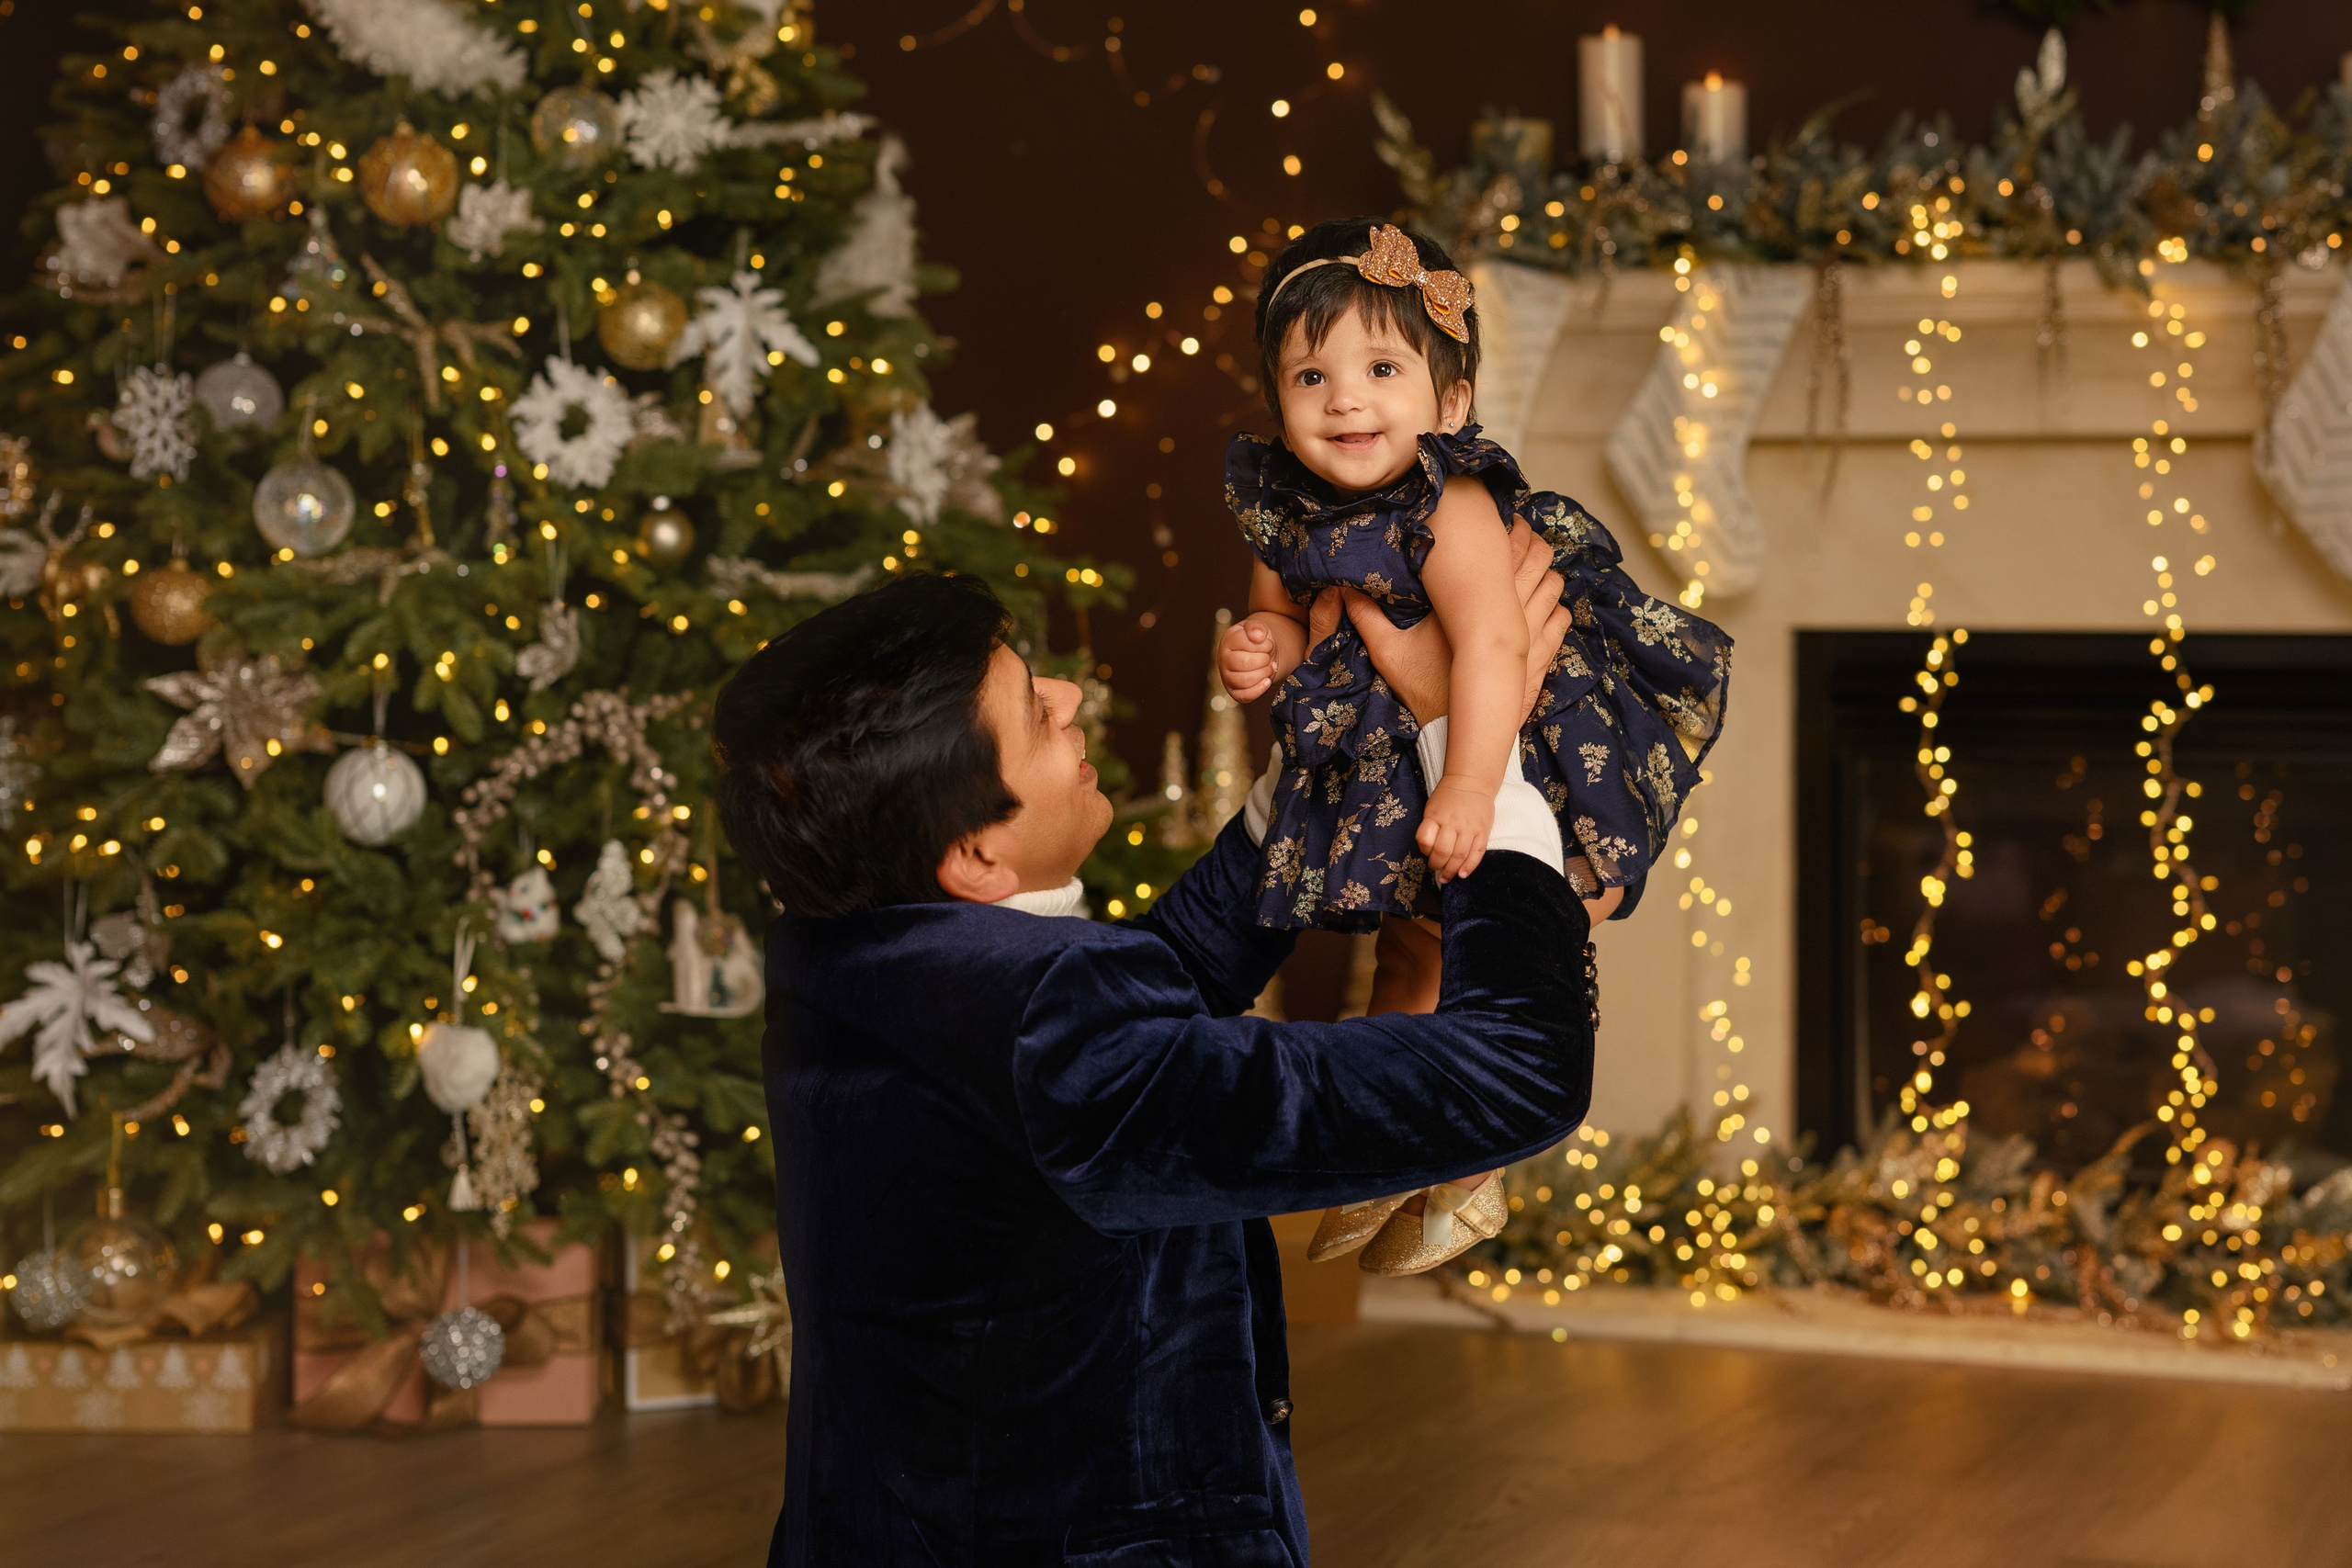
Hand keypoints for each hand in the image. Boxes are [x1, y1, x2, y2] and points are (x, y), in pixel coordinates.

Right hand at [1218, 620, 1277, 703]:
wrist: (1260, 654)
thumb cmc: (1258, 640)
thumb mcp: (1258, 628)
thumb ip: (1256, 627)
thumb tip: (1257, 636)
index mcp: (1228, 641)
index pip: (1243, 643)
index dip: (1262, 644)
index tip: (1268, 643)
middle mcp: (1223, 659)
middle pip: (1245, 663)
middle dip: (1264, 660)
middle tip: (1269, 657)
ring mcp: (1226, 677)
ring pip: (1245, 681)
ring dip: (1264, 674)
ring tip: (1270, 667)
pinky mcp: (1233, 691)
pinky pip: (1244, 696)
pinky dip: (1259, 690)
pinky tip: (1267, 681)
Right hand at [1321, 523, 1568, 727]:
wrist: (1459, 734)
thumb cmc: (1426, 690)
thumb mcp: (1389, 653)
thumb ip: (1367, 618)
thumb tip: (1343, 589)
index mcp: (1477, 603)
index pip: (1509, 549)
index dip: (1510, 530)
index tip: (1503, 525)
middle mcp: (1512, 612)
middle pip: (1540, 558)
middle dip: (1532, 544)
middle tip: (1519, 541)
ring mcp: (1532, 634)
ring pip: (1555, 585)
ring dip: (1546, 574)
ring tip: (1530, 573)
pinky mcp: (1543, 657)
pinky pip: (1561, 619)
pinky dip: (1555, 608)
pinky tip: (1541, 609)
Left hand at [1416, 778, 1493, 882]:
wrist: (1471, 781)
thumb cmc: (1448, 797)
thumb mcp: (1432, 807)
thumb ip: (1429, 827)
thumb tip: (1428, 851)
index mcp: (1435, 815)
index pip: (1424, 839)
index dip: (1424, 851)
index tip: (1426, 855)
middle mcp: (1452, 822)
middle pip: (1442, 851)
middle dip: (1437, 865)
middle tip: (1436, 869)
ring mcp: (1469, 827)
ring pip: (1460, 855)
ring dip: (1452, 870)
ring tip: (1447, 877)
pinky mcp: (1483, 831)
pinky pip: (1477, 852)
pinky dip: (1470, 866)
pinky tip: (1463, 874)